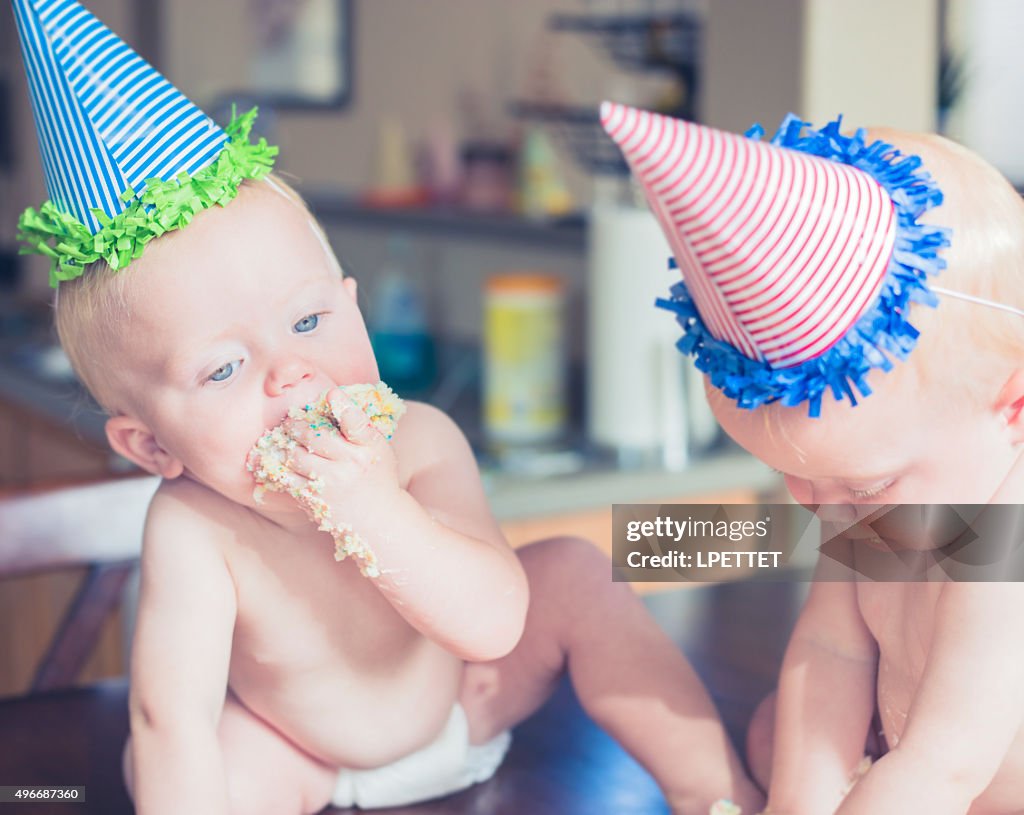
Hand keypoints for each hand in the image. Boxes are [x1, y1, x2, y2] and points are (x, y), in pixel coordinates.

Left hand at [279, 387, 401, 526]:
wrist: (377, 518)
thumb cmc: (376, 475)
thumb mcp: (378, 448)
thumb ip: (359, 425)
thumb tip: (333, 396)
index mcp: (370, 448)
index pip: (356, 422)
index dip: (342, 405)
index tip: (332, 394)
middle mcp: (351, 465)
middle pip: (314, 436)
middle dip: (297, 424)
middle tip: (292, 421)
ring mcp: (330, 483)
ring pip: (295, 455)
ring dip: (285, 444)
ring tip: (285, 440)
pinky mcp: (312, 499)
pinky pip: (285, 477)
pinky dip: (276, 466)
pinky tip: (276, 459)